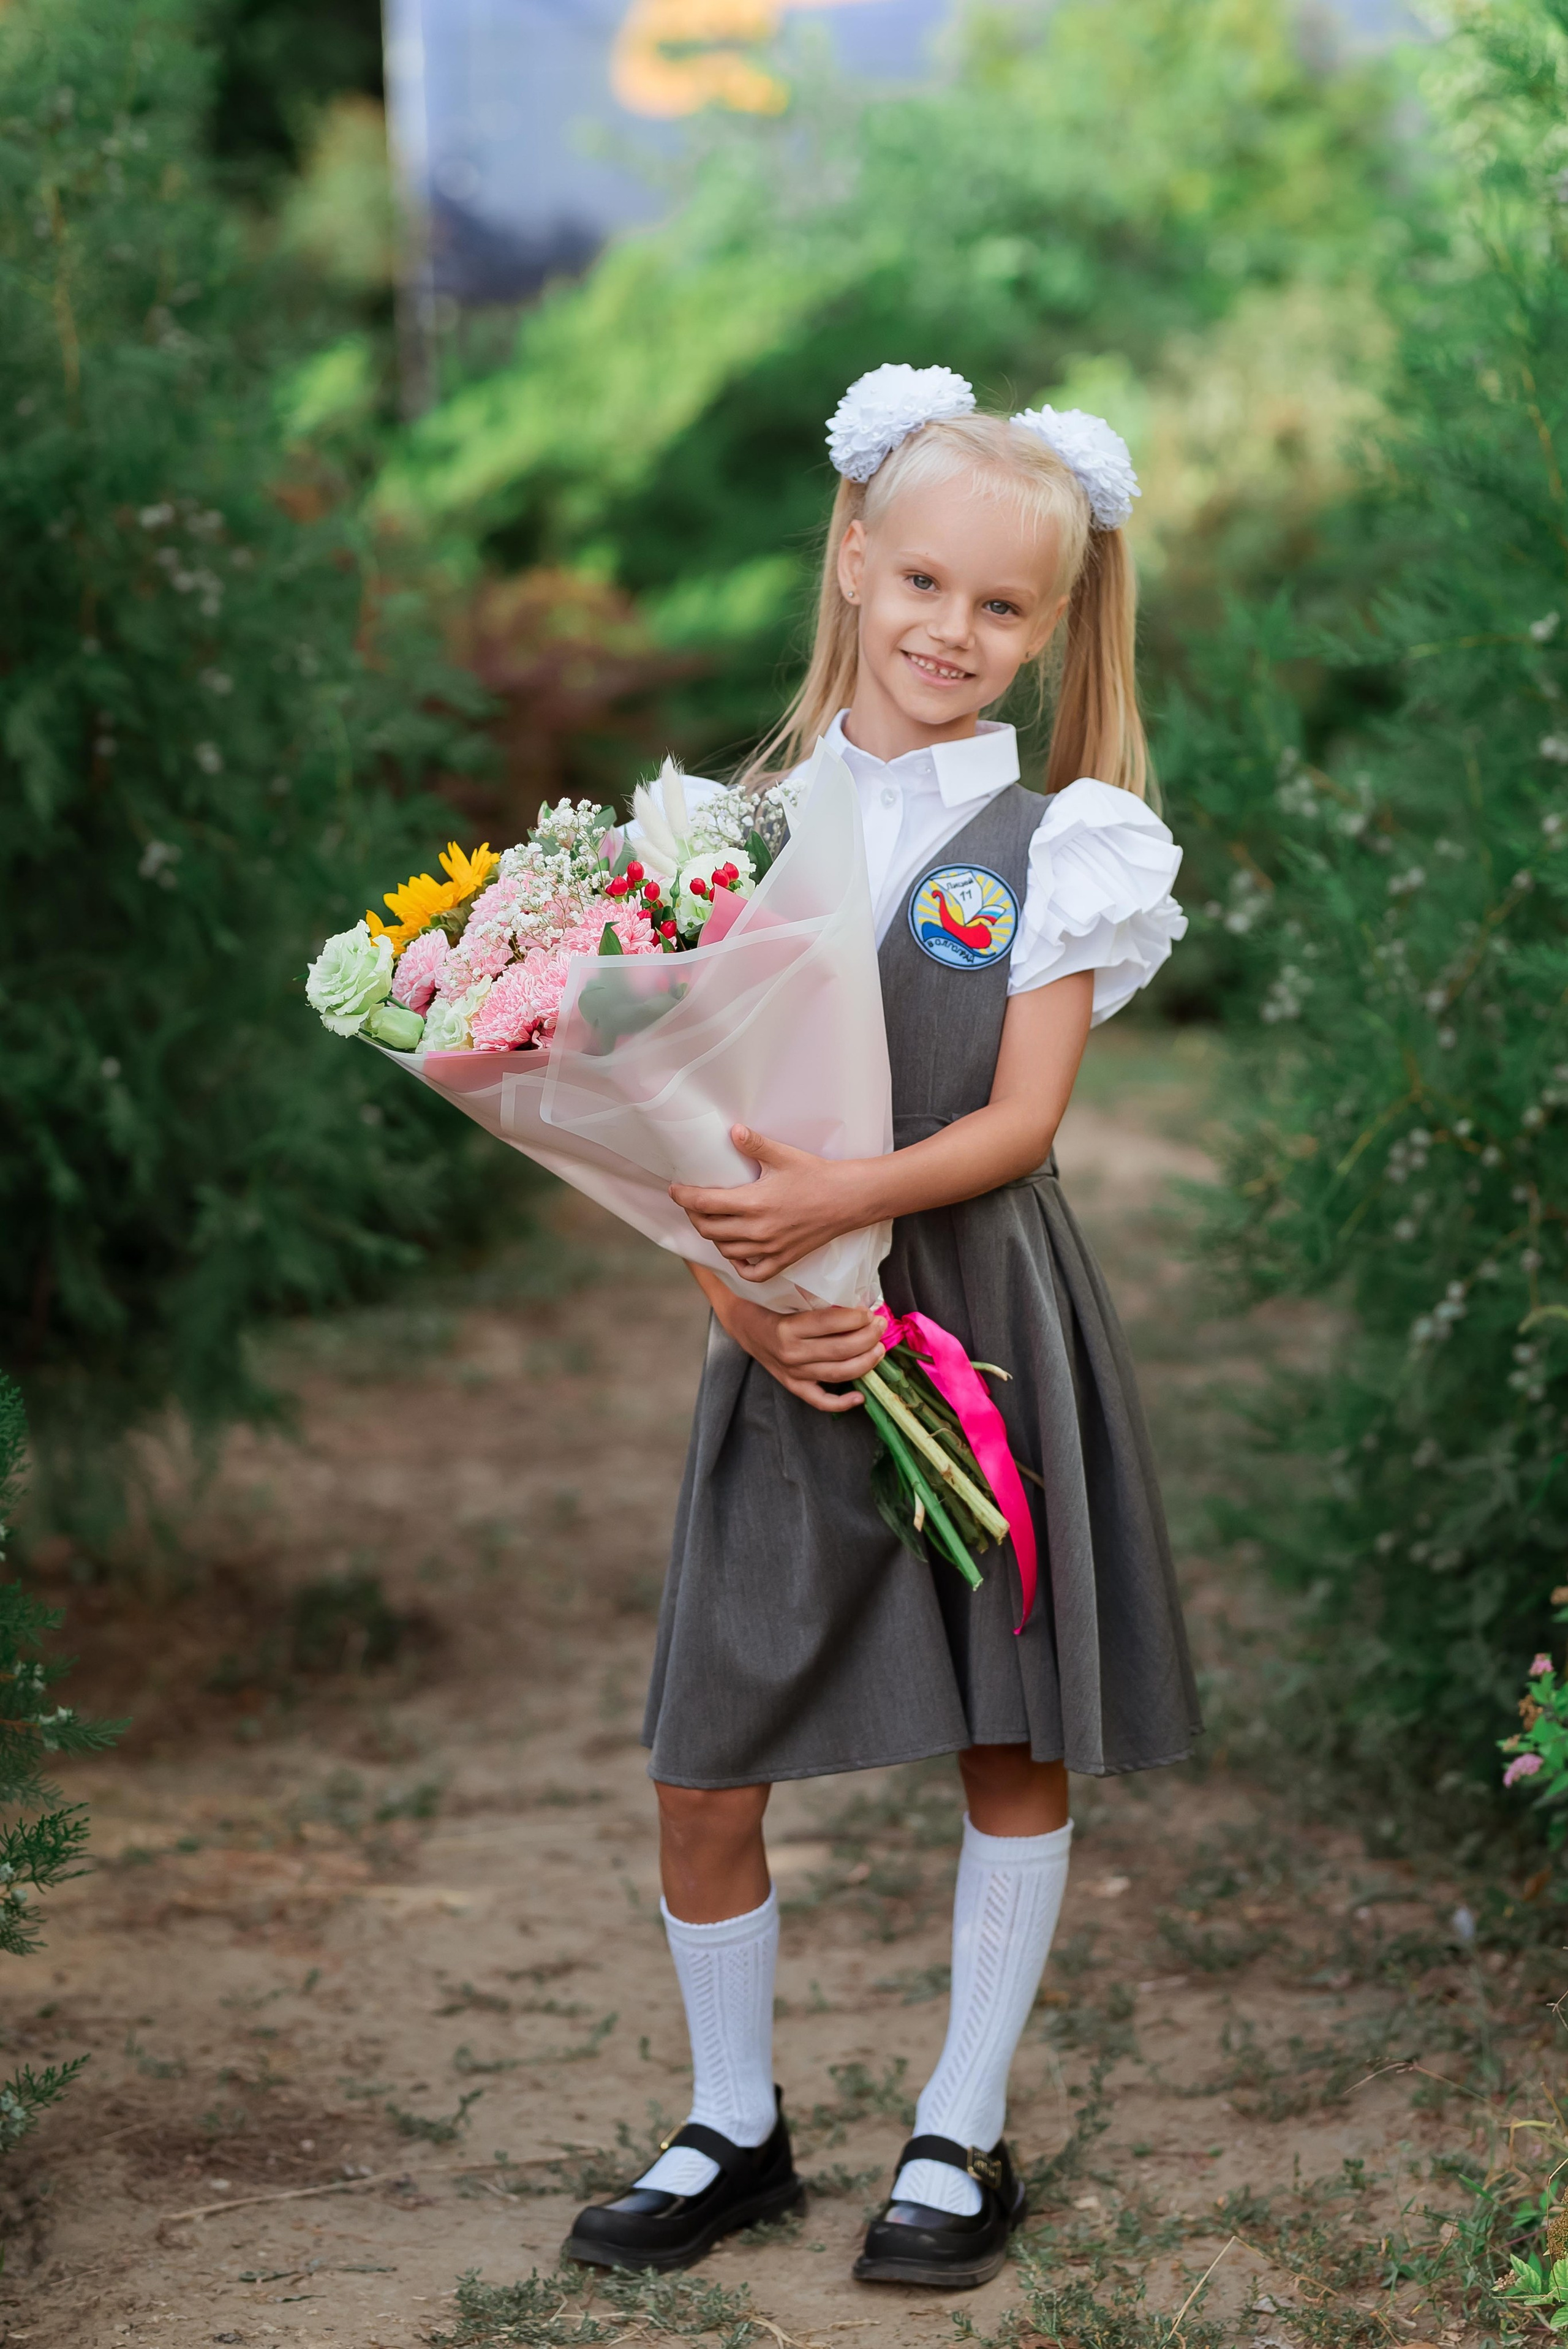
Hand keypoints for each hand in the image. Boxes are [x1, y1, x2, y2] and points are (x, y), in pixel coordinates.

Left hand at [671, 1127, 867, 1283]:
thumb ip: (754, 1144)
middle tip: (693, 1204)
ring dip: (713, 1237)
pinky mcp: (783, 1260)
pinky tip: (737, 1251)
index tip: (675, 1190)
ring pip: (725, 1250)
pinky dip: (739, 1264)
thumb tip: (732, 1130)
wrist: (848, 1199)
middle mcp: (757, 1230)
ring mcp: (770, 1249)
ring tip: (713, 1222)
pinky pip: (751, 1272)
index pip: (704, 1204)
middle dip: (694, 1216)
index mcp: (753, 1203)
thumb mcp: (784, 1155)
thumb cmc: (816, 1175)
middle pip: (708, 1230)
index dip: (684, 1197)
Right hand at [717, 1297, 884, 1413]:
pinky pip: (819, 1400)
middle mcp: (790, 1353)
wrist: (741, 1323)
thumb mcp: (787, 1296)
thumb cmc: (767, 1304)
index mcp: (787, 1328)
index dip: (856, 1318)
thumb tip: (857, 1304)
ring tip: (879, 1349)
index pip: (830, 1323)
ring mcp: (792, 1373)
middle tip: (881, 1325)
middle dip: (868, 1337)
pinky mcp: (793, 1386)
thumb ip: (817, 1301)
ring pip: (837, 1374)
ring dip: (865, 1362)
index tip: (869, 1311)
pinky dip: (841, 1403)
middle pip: (840, 1350)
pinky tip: (860, 1396)